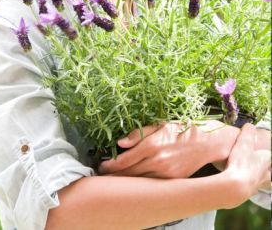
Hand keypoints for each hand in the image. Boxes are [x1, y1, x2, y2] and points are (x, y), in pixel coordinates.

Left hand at [99, 120, 236, 178]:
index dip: (110, 165)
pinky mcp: (172, 180)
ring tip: (115, 178)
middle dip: (114, 175)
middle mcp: (157, 160)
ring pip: (138, 181)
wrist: (206, 141)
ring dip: (125, 181)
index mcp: (151, 144)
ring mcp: (165, 173)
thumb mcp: (159, 124)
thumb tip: (120, 142)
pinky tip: (133, 180)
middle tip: (104, 174)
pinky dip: (140, 183)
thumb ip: (138, 134)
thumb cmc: (181, 129)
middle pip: (128, 173)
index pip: (123, 160)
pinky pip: (151, 184)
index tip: (102, 165)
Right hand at [222, 123, 270, 207]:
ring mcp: (256, 186)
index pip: (269, 156)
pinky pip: (250, 190)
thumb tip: (249, 125)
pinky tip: (241, 185)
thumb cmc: (241, 162)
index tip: (262, 152)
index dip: (266, 154)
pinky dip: (247, 187)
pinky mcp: (248, 194)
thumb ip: (248, 131)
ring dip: (259, 180)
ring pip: (262, 184)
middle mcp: (264, 175)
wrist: (235, 186)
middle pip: (269, 174)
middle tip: (261, 167)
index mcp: (265, 160)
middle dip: (267, 171)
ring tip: (252, 177)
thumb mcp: (244, 141)